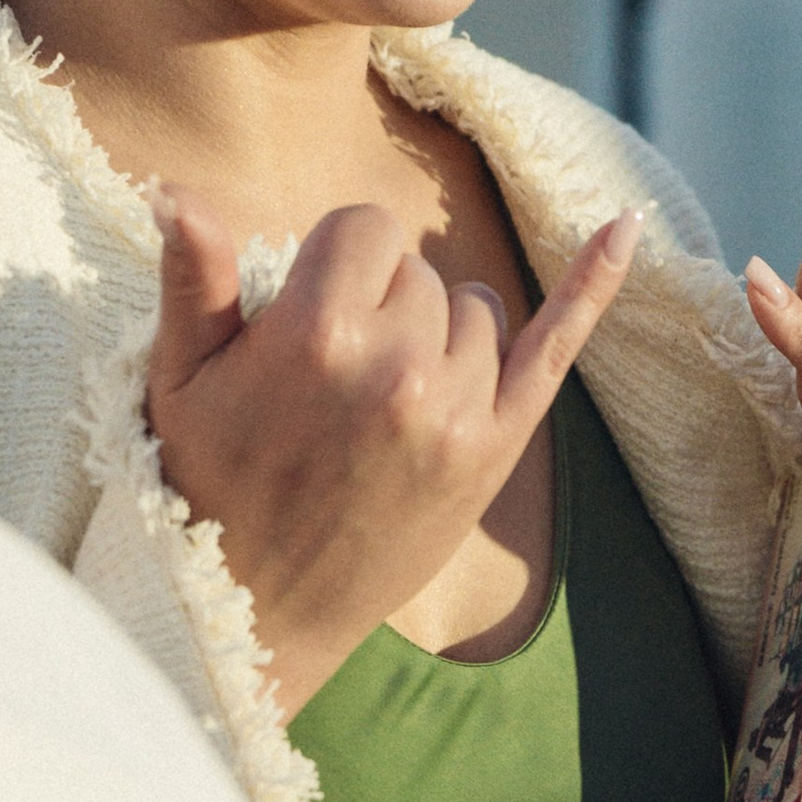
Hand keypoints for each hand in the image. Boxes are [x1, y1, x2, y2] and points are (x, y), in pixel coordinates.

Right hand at [143, 191, 634, 719]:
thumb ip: (193, 278)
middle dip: (383, 306)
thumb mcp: (179, 381)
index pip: (366, 228)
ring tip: (384, 403)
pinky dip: (592, 285)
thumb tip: (176, 187)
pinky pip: (554, 345)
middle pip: (421, 272)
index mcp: (316, 334)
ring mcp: (455, 410)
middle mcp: (397, 366)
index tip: (312, 314)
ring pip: (475, 309)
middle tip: (336, 383)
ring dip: (439, 334)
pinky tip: (626, 227)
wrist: (262, 614)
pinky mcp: (495, 449)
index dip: (338, 264)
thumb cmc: (206, 488)